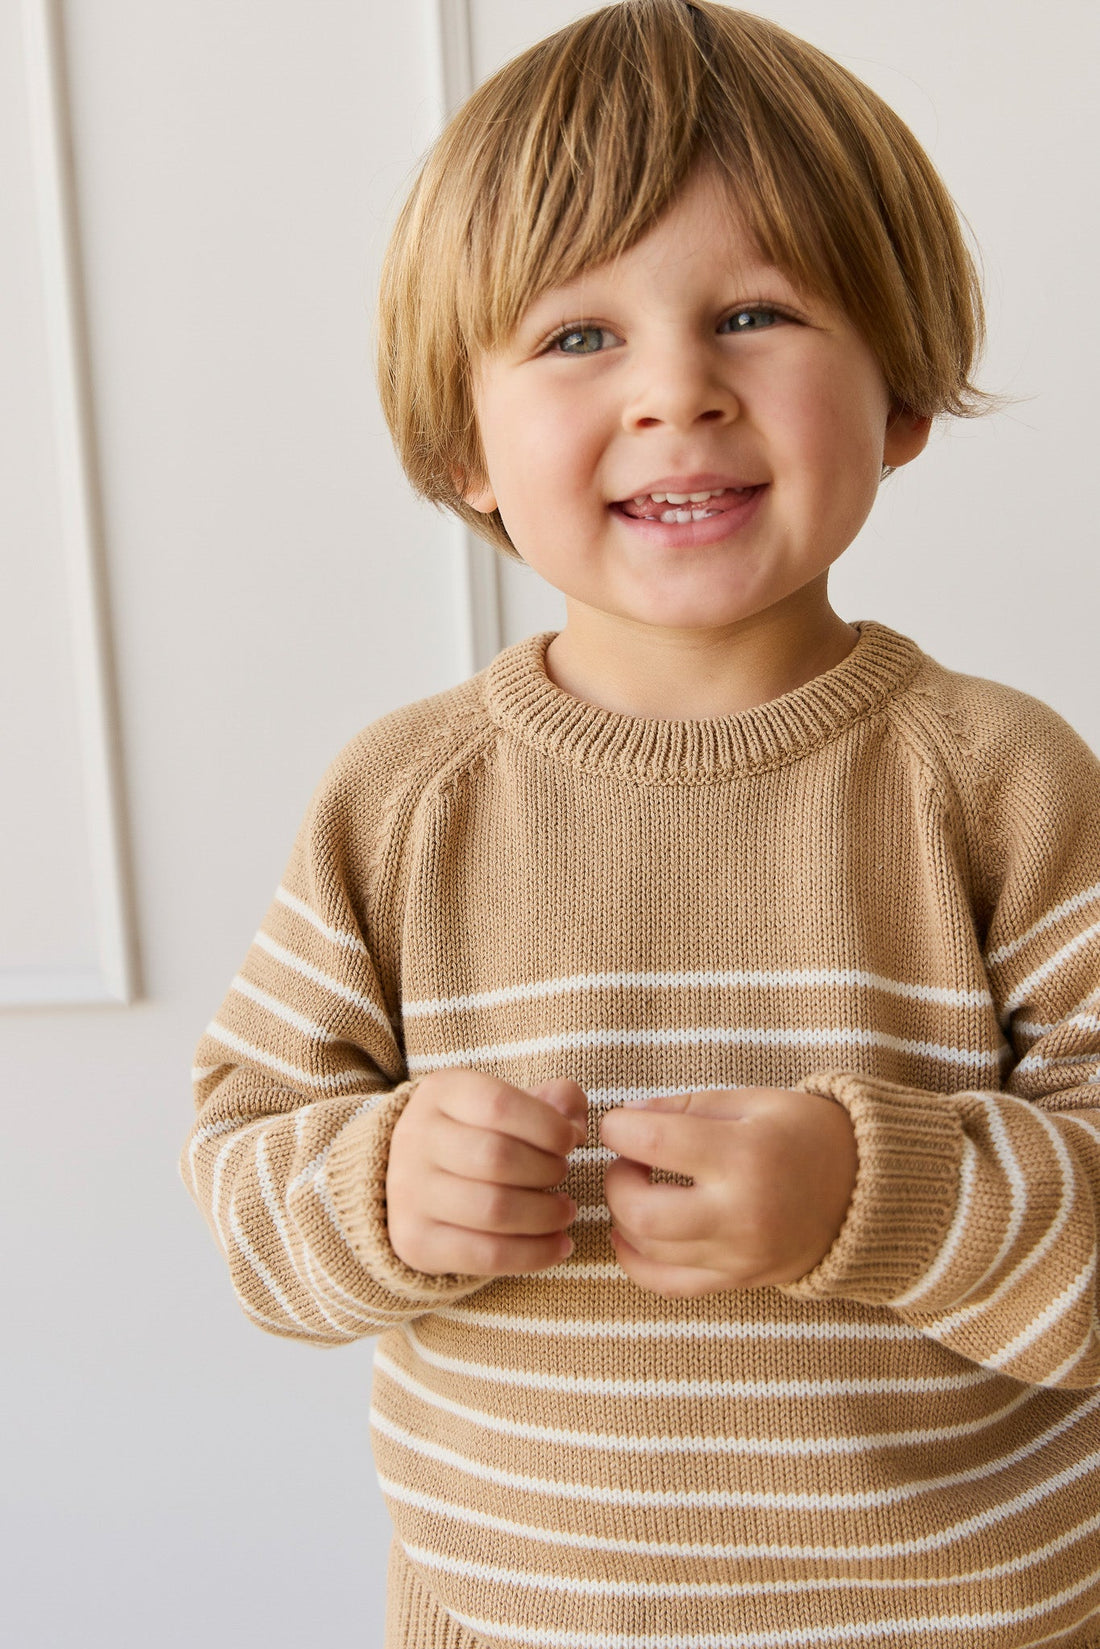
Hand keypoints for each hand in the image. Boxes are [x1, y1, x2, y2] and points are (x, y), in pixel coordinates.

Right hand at [386, 1069, 587, 1275]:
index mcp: (441, 1093)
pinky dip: (534, 1254)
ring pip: (493, 1210)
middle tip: (563, 1175)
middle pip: (496, 1158)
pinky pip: (486, 1255)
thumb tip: (574, 1124)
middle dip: (547, 1170)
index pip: (499, 1105)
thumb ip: (555, 1100)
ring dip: (546, 1215)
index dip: (547, 1126)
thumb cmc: (481, 1135)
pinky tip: (559, 1246)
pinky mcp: (416, 1241)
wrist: (419, 1181)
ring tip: (564, 1211)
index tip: (570, 1141)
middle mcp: (416, 1138)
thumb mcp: (511, 1105)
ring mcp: (409, 1193)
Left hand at [600, 1087, 856, 1296]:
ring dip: (625, 1216)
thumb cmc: (809, 1133)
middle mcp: (740, 1212)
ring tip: (639, 1189)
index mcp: (744, 1154)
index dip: (619, 1128)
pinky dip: (638, 1262)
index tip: (619, 1123)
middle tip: (630, 1160)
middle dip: (616, 1181)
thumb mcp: (755, 1100)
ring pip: (649, 1249)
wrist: (871, 1191)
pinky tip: (631, 1236)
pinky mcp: (739, 1280)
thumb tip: (629, 1116)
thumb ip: (687, 1107)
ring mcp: (740, 1254)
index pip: (652, 1143)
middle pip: (640, 1211)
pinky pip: (669, 1284)